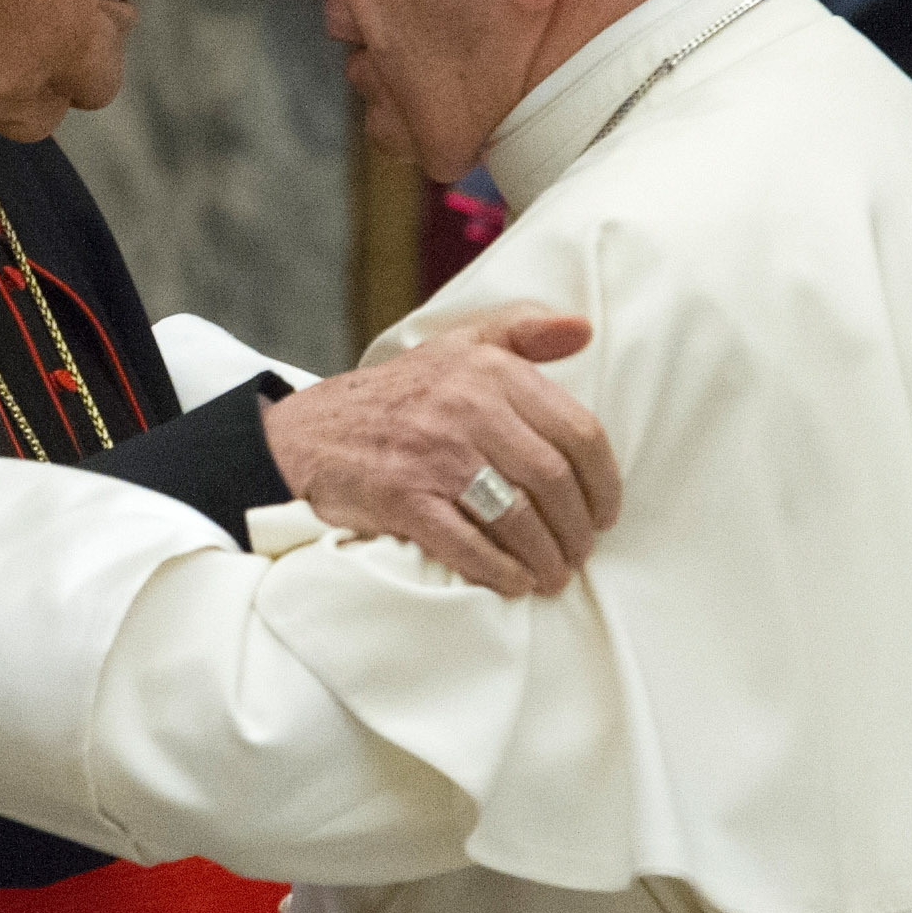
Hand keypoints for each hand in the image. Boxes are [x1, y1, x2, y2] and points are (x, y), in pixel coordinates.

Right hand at [263, 310, 619, 595]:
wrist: (307, 434)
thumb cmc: (397, 395)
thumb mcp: (457, 346)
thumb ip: (522, 333)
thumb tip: (583, 329)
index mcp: (491, 371)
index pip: (578, 432)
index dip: (604, 482)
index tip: (605, 512)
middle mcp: (468, 408)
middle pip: (553, 480)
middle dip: (577, 528)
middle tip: (580, 552)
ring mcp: (436, 455)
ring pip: (519, 516)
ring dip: (546, 557)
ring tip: (553, 574)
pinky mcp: (405, 499)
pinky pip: (470, 544)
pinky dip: (501, 572)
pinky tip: (514, 583)